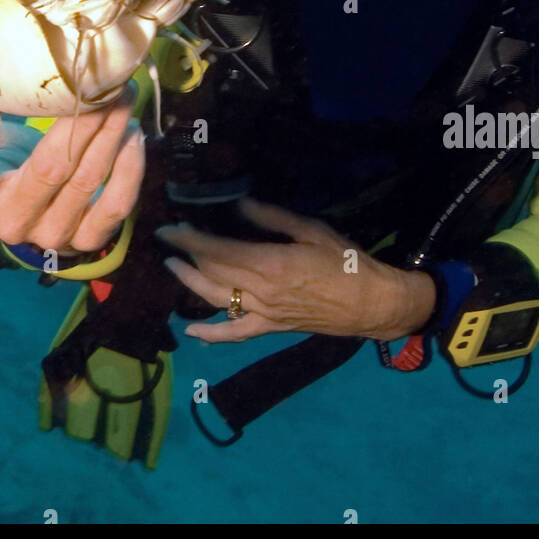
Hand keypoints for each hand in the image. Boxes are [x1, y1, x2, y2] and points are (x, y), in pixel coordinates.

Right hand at [0, 89, 143, 253]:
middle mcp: (11, 222)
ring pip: (84, 184)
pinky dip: (127, 171)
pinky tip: (133, 138)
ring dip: (107, 137)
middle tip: (98, 88)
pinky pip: (113, 208)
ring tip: (121, 100)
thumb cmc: (11, 166)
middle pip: (43, 172)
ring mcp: (52, 236)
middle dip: (75, 125)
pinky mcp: (89, 241)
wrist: (48, 208)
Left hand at [155, 199, 435, 342]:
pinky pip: (237, 334)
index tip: (171, 227)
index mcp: (271, 262)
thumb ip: (273, 219)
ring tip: (172, 268)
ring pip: (218, 300)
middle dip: (186, 255)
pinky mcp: (272, 328)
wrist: (372, 303)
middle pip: (213, 273)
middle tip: (167, 240)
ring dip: (190, 284)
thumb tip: (241, 204)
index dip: (191, 239)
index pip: (219, 250)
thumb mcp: (312, 230)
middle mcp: (262, 291)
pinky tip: (192, 330)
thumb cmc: (346, 261)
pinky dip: (212, 334)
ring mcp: (265, 313)